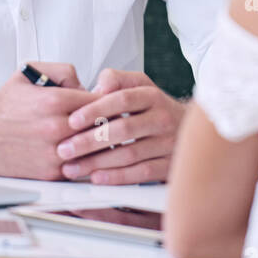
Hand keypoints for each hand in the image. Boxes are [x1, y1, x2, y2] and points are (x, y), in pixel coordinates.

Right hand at [0, 62, 97, 180]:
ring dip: (100, 144)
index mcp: (55, 101)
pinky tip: (82, 153)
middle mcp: (56, 127)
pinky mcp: (51, 172)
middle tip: (109, 121)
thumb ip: (63, 71)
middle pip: (103, 126)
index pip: (101, 101)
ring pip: (96, 150)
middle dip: (108, 123)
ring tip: (99, 138)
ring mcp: (55, 152)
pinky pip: (81, 167)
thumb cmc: (3, 108)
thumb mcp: (29, 73)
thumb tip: (86, 84)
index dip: (107, 102)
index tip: (108, 104)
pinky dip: (84, 160)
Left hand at [57, 68, 185, 184]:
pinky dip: (117, 177)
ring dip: (97, 163)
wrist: (192, 129)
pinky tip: (97, 178)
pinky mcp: (170, 165)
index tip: (72, 121)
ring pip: (129, 154)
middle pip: (123, 129)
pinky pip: (141, 173)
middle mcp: (162, 118)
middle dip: (89, 141)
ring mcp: (169, 143)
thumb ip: (115, 80)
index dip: (95, 110)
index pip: (121, 99)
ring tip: (72, 167)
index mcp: (152, 95)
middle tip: (65, 149)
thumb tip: (97, 89)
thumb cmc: (153, 109)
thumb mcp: (139, 85)